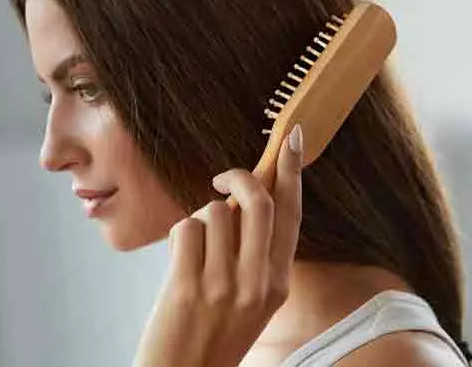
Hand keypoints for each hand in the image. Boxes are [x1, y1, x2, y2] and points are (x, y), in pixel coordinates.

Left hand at [133, 125, 303, 366]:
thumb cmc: (215, 334)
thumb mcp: (253, 298)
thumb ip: (255, 253)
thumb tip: (241, 200)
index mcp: (278, 282)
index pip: (291, 215)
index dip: (291, 172)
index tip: (291, 138)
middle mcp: (258, 282)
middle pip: (258, 202)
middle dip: (238, 176)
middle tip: (220, 177)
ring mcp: (224, 286)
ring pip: (214, 212)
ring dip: (200, 219)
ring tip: (194, 247)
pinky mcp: (188, 287)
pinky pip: (187, 229)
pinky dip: (180, 235)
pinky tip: (179, 258)